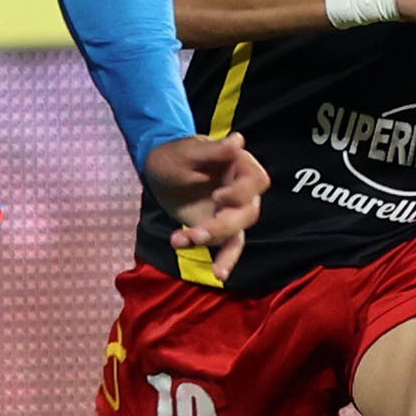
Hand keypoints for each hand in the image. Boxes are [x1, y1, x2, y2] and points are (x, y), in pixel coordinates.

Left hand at [145, 131, 268, 279]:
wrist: (159, 171)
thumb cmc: (175, 155)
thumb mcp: (189, 151)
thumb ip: (214, 150)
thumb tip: (239, 141)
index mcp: (240, 165)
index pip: (256, 181)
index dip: (241, 193)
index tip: (218, 197)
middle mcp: (243, 190)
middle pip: (248, 213)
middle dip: (223, 225)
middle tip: (196, 232)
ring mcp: (233, 211)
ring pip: (237, 232)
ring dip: (214, 240)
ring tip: (184, 241)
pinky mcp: (221, 229)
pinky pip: (230, 246)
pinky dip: (225, 260)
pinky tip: (219, 274)